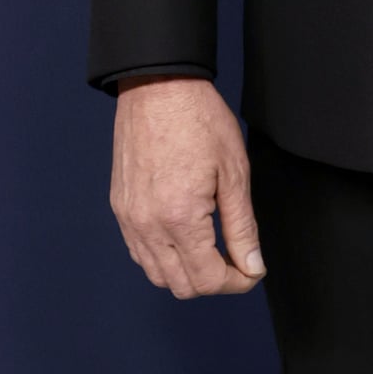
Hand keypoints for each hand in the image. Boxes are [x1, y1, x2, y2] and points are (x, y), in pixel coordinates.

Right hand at [110, 78, 264, 297]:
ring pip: (157, 275)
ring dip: (187, 273)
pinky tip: (185, 239)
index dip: (238, 282)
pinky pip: (139, 253)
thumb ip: (243, 228)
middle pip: (181, 286)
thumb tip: (252, 267)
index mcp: (179, 217)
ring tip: (212, 250)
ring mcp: (129, 218)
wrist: (158, 87)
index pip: (208, 279)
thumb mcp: (235, 174)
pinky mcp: (120, 208)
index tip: (252, 270)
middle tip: (237, 261)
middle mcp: (147, 225)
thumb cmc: (199, 120)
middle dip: (214, 282)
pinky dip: (164, 258)